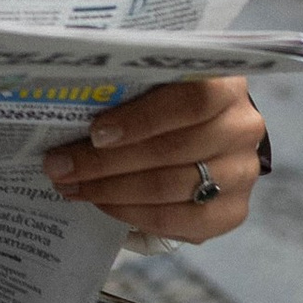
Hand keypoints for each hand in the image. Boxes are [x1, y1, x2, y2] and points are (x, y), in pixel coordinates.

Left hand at [43, 74, 266, 243]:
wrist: (210, 130)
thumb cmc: (167, 98)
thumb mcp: (154, 80)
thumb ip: (128, 83)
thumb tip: (66, 98)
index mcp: (226, 84)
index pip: (192, 99)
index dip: (142, 118)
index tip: (95, 132)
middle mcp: (242, 128)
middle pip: (173, 150)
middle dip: (106, 162)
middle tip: (60, 166)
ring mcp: (242, 173)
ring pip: (171, 188)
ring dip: (112, 191)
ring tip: (71, 187)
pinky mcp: (233, 211)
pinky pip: (179, 222)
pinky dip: (134, 215)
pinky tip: (103, 205)